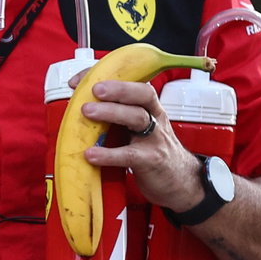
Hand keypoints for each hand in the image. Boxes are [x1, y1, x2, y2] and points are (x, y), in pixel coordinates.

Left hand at [76, 77, 202, 212]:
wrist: (180, 181)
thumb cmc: (153, 152)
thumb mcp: (140, 129)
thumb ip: (118, 117)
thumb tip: (80, 108)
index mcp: (149, 107)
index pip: (133, 82)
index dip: (108, 78)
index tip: (80, 81)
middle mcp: (155, 118)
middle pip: (142, 94)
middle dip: (117, 89)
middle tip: (94, 89)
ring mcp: (155, 139)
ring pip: (138, 118)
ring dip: (111, 112)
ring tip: (87, 112)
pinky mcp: (151, 160)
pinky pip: (131, 155)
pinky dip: (110, 154)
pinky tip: (91, 154)